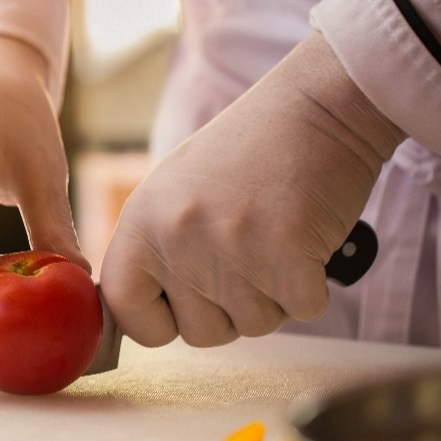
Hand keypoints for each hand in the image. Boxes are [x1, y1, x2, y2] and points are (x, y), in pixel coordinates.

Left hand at [100, 32, 406, 347]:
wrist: (316, 106)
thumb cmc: (246, 154)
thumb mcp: (173, 195)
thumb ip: (155, 253)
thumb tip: (139, 318)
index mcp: (140, 223)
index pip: (124, 310)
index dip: (155, 324)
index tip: (179, 310)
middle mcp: (177, 238)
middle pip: (200, 333)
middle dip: (229, 312)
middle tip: (247, 258)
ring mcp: (231, 247)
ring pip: (254, 326)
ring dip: (273, 296)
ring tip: (274, 238)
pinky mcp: (288, 253)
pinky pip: (301, 310)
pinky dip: (312, 287)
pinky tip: (306, 240)